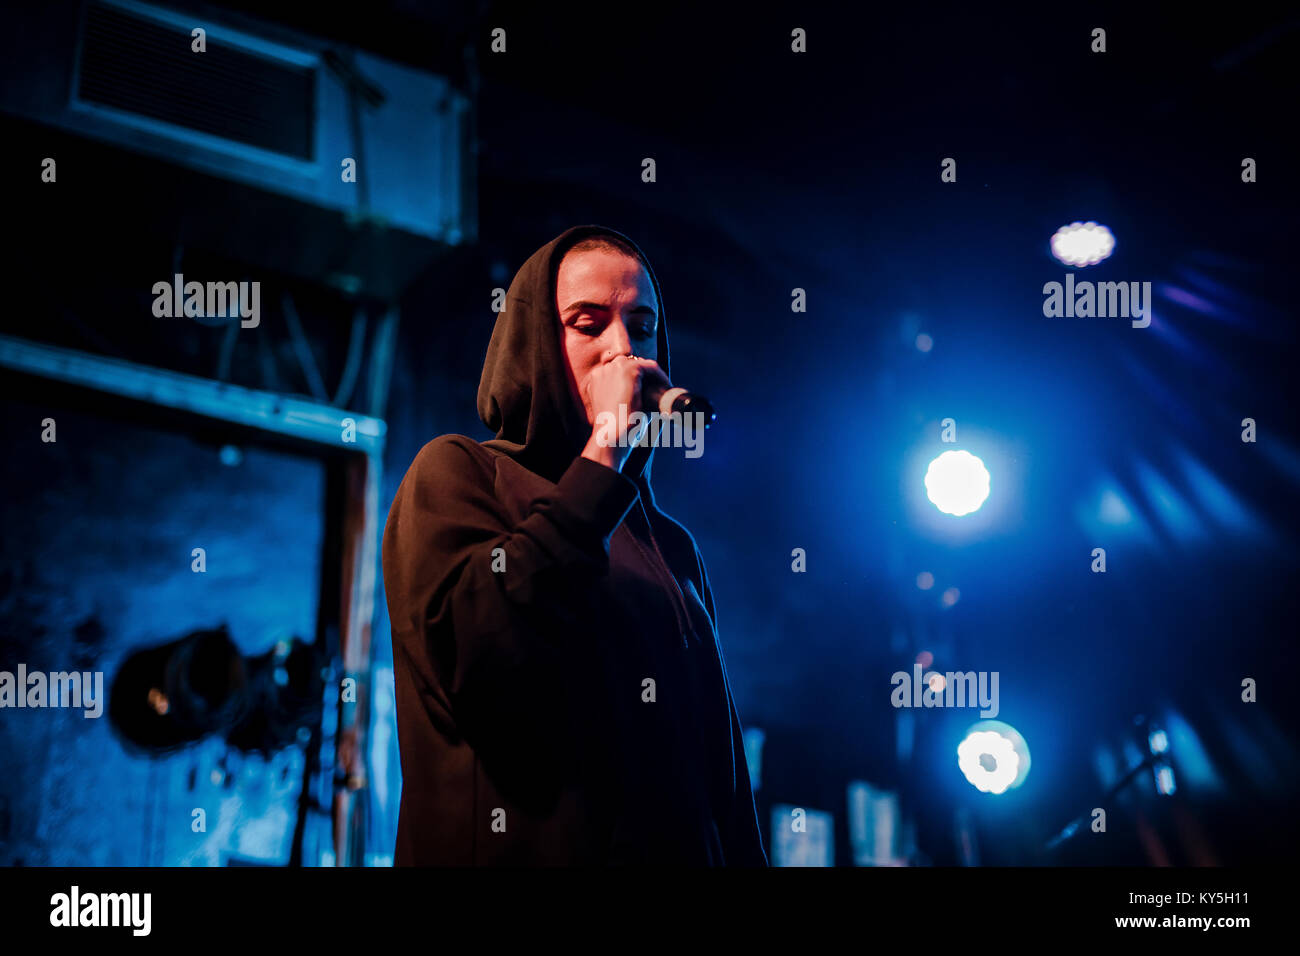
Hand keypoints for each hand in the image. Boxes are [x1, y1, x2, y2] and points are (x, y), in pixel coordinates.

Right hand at [580, 354, 670, 471]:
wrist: (611, 436)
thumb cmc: (615, 432)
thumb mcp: (616, 412)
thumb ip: (626, 401)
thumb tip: (651, 402)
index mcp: (596, 381)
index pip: (618, 372)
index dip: (636, 380)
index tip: (649, 391)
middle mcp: (602, 371)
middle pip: (629, 365)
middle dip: (645, 376)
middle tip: (659, 390)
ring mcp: (614, 369)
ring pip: (640, 364)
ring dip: (654, 375)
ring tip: (664, 389)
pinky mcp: (628, 370)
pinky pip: (650, 366)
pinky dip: (661, 376)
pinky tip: (666, 387)